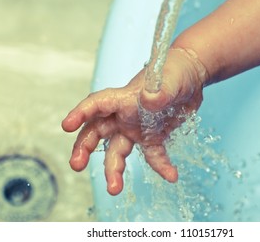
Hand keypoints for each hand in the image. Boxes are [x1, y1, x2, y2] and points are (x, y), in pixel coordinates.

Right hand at [61, 48, 206, 194]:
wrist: (191, 77)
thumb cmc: (176, 71)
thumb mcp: (171, 79)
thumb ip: (160, 91)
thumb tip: (149, 100)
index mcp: (125, 98)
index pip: (98, 104)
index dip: (81, 113)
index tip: (67, 125)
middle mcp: (125, 115)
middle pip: (97, 132)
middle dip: (84, 148)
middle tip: (77, 164)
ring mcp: (137, 128)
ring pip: (117, 151)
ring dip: (114, 169)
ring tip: (114, 189)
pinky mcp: (153, 137)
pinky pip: (153, 156)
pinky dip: (161, 167)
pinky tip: (171, 175)